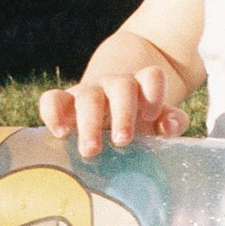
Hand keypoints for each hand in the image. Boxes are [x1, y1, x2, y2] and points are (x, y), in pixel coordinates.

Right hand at [38, 66, 188, 157]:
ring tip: (92, 149)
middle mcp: (115, 84)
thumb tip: (169, 126)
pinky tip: (60, 133)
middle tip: (122, 141)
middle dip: (123, 114)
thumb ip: (172, 121)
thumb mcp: (157, 120)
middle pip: (121, 87)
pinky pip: (52, 99)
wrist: (108, 106)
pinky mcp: (64, 103)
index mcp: (141, 85)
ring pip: (88, 96)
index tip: (151, 116)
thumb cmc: (137, 119)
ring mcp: (88, 91)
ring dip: (90, 122)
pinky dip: (53, 112)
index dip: (154, 92)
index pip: (151, 76)